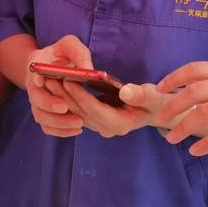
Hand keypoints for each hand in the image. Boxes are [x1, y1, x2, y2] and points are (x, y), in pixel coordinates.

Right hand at [25, 35, 91, 137]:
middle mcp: (34, 87)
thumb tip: (89, 69)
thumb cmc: (62, 54)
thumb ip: (78, 53)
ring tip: (79, 123)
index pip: (32, 75)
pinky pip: (48, 127)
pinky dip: (61, 131)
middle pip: (36, 100)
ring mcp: (38, 103)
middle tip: (66, 107)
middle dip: (49, 104)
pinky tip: (77, 130)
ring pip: (42, 118)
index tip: (43, 81)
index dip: (36, 80)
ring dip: (58, 123)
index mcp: (36, 68)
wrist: (52, 66)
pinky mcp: (46, 115)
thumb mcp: (69, 45)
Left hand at [52, 81, 168, 137]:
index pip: (95, 110)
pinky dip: (69, 98)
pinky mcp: (97, 121)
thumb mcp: (153, 96)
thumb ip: (140, 94)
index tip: (68, 80)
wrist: (156, 111)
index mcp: (121, 124)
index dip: (80, 96)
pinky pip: (79, 110)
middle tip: (50, 77)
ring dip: (63, 96)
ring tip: (50, 78)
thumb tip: (125, 92)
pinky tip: (59, 83)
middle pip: (81, 112)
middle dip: (66, 95)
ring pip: (77, 112)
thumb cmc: (156, 101)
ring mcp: (102, 127)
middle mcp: (109, 129)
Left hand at [156, 62, 207, 156]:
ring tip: (171, 139)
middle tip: (160, 119)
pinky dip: (205, 144)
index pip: (195, 69)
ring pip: (204, 113)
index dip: (174, 78)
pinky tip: (195, 150)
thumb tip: (189, 89)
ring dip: (183, 127)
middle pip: (194, 91)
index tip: (159, 89)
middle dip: (173, 106)